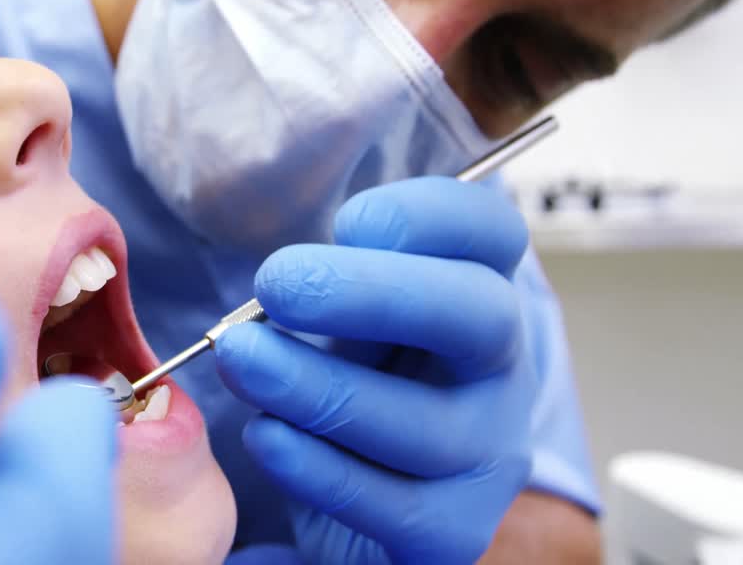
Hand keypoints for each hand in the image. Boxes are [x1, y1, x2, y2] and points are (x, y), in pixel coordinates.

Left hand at [214, 178, 535, 564]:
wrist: (359, 486)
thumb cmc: (350, 372)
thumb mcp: (340, 308)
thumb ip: (326, 279)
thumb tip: (283, 271)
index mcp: (477, 287)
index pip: (491, 231)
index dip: (429, 215)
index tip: (349, 221)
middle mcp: (500, 366)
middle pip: (478, 315)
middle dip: (373, 293)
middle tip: (277, 282)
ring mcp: (489, 450)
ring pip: (424, 423)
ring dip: (318, 386)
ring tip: (242, 359)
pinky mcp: (454, 526)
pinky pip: (392, 503)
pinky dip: (319, 467)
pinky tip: (266, 435)